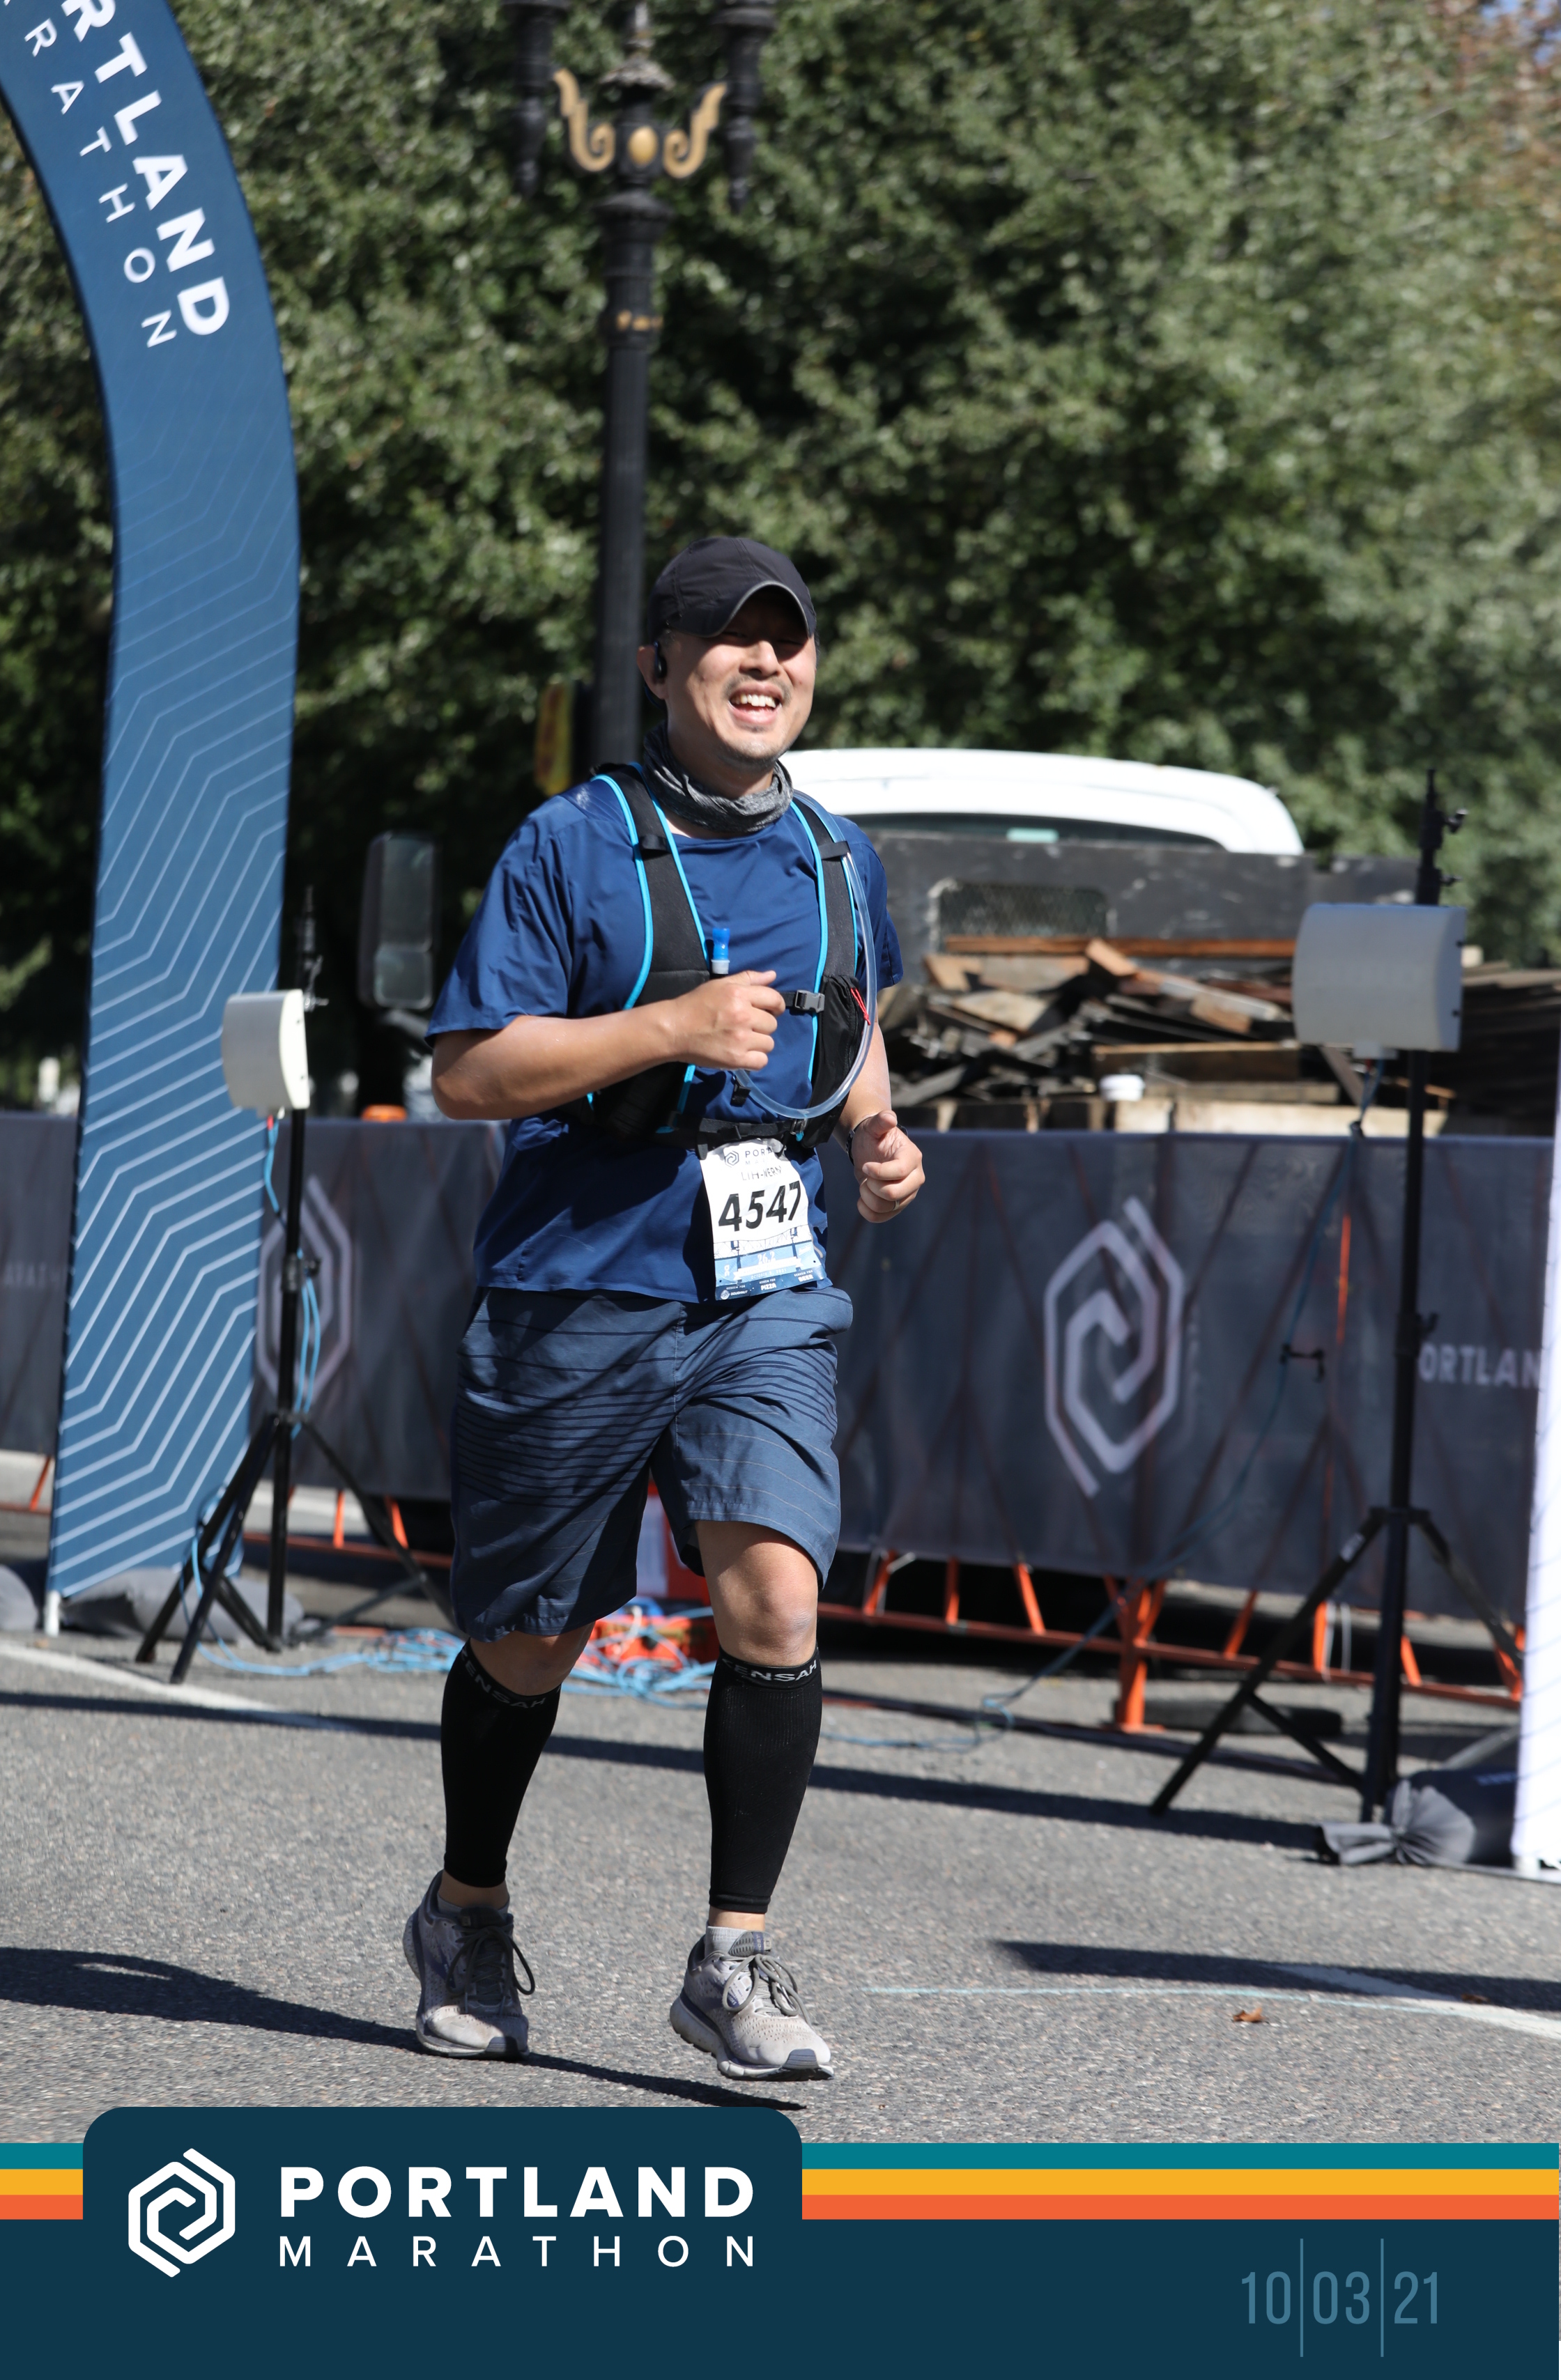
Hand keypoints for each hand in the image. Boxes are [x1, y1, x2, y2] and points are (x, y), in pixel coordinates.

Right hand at [665, 970, 784, 1071]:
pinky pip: (761, 1061)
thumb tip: (773, 975)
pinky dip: (754, 1059)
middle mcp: (743, 1016)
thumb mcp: (720, 985)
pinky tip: (742, 1053)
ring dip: (758, 1043)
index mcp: (740, 995)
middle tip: (746, 1026)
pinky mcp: (736, 1059)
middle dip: (762, 1025)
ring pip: (769, 1043)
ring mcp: (741, 1039)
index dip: (776, 1006)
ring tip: (742, 1040)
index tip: (771, 1010)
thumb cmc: (696, 1004)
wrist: (674, 1029)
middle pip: (772, 1024)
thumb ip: (748, 979)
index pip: (774, 999)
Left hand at [848, 1109, 923, 1221]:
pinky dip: (867, 1211)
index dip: (878, 1172)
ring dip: (868, 1197)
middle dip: (872, 1186)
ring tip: (864, 1184)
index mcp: (912, 1157)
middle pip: (895, 1194)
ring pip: (887, 1207)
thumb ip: (880, 1121)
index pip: (899, 1172)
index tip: (865, 1166)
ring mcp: (908, 1194)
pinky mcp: (897, 1206)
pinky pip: (882, 1217)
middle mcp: (915, 1177)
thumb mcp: (873, 1126)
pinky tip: (861, 1200)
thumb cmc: (873, 1137)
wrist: (869, 1153)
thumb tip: (889, 1118)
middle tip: (865, 1175)